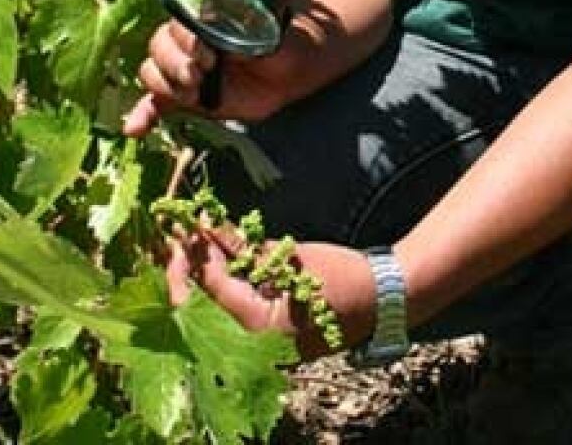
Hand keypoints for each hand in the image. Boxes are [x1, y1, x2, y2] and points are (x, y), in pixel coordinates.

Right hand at [123, 21, 293, 134]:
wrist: (288, 70)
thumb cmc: (278, 43)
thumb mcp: (266, 33)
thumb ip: (245, 31)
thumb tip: (230, 35)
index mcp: (201, 20)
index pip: (176, 26)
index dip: (186, 42)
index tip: (209, 57)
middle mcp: (186, 43)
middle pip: (157, 49)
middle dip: (174, 66)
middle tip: (199, 78)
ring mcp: (182, 71)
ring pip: (153, 74)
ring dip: (166, 88)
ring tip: (193, 97)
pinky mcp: (184, 97)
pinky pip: (154, 104)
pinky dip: (143, 115)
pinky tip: (135, 128)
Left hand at [165, 230, 375, 361]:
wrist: (387, 300)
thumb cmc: (343, 276)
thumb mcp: (290, 258)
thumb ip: (243, 248)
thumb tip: (204, 230)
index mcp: (260, 329)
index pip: (212, 288)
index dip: (195, 254)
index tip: (184, 226)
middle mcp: (255, 346)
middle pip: (205, 306)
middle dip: (192, 269)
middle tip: (184, 236)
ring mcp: (262, 347)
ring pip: (219, 309)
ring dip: (209, 276)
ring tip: (202, 241)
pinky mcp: (271, 339)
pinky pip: (238, 312)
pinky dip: (230, 287)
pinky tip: (224, 258)